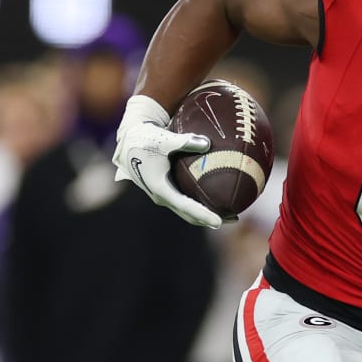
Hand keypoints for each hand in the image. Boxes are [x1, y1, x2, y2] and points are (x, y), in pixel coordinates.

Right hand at [111, 94, 221, 228]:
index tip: (219, 222)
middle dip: (210, 219)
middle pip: (188, 215)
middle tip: (233, 219)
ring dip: (206, 214)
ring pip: (186, 211)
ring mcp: (163, 194)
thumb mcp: (164, 139)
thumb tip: (208, 143)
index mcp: (160, 188)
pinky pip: (185, 202)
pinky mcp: (165, 190)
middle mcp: (161, 196)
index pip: (186, 206)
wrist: (128, 140)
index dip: (203, 215)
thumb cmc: (145, 138)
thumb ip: (185, 141)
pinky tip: (215, 199)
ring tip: (229, 214)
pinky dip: (200, 205)